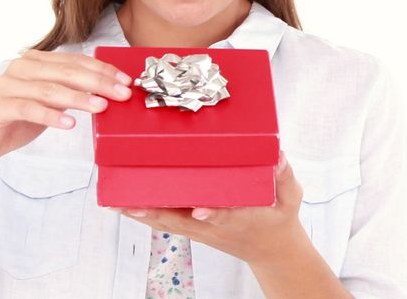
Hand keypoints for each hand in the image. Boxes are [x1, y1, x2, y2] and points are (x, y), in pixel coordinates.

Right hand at [0, 49, 132, 171]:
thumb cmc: (16, 121)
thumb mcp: (49, 103)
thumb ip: (70, 92)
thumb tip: (105, 91)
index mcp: (36, 61)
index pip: (76, 61)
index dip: (103, 70)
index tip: (125, 81)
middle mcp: (22, 67)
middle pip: (67, 72)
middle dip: (99, 82)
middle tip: (121, 94)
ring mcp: (9, 85)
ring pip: (51, 89)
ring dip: (80, 98)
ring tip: (101, 107)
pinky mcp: (0, 106)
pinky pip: (30, 108)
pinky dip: (52, 115)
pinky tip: (69, 123)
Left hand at [113, 151, 306, 265]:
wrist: (272, 251)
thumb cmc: (278, 219)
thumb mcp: (290, 198)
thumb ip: (284, 177)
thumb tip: (279, 155)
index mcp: (240, 218)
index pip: (224, 216)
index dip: (212, 214)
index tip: (200, 210)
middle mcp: (214, 226)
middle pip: (181, 220)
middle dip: (156, 210)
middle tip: (131, 201)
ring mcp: (202, 230)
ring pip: (168, 222)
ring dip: (142, 213)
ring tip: (117, 202)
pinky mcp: (194, 229)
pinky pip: (167, 222)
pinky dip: (146, 214)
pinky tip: (126, 205)